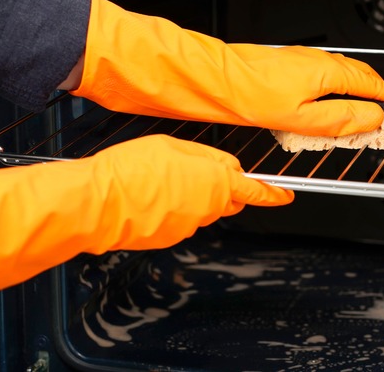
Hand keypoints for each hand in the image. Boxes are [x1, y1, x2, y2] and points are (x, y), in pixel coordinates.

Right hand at [0, 135, 291, 301]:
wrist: (99, 202)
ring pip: (202, 210)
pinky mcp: (170, 238)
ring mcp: (188, 226)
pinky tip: (151, 196)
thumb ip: (207, 156)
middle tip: (197, 173)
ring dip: (192, 196)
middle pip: (228, 199)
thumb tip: (226, 167)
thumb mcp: (174, 145)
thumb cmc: (131, 170)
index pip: (254, 191)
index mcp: (215, 182)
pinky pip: (181, 221)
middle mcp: (207, 208)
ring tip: (161, 180)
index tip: (285, 196)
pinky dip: (173, 209)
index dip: (272, 194)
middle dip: (223, 188)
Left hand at [71, 0, 383, 136]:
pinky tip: (331, 106)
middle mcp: (320, 62)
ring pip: (344, 77)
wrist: (217, 80)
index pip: (374, 86)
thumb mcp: (303, 118)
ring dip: (361, 94)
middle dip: (381, 97)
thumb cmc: (251, 96)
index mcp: (328, 73)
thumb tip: (373, 118)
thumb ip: (341, 119)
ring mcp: (305, 61)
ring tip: (366, 116)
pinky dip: (339, 92)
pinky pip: (327, 78)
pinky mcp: (291, 65)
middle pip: (363, 78)